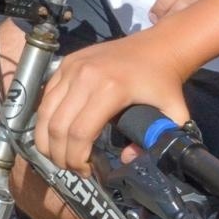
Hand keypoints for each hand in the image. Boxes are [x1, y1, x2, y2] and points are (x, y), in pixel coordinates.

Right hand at [35, 35, 191, 176]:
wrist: (158, 46)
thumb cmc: (165, 82)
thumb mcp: (174, 114)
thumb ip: (157, 142)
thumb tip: (126, 159)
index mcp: (110, 88)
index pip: (79, 133)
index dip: (77, 159)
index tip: (87, 171)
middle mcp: (85, 76)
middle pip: (57, 127)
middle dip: (59, 155)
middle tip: (71, 168)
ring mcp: (72, 67)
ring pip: (44, 113)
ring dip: (46, 140)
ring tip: (60, 155)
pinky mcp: (66, 62)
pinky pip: (46, 97)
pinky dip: (46, 119)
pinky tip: (59, 132)